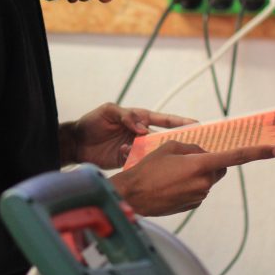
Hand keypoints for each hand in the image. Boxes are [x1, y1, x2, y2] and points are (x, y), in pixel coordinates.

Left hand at [66, 103, 195, 169]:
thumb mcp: (108, 112)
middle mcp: (140, 133)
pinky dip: (138, 163)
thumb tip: (142, 128)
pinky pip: (139, 163)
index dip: (180, 122)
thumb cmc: (91, 122)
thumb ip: (126, 116)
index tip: (197, 124)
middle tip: (193, 148)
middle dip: (178, 143)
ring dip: (156, 155)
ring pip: (154, 153)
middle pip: (164, 138)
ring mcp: (135, 148)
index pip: (164, 120)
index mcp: (139, 118)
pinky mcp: (128, 161)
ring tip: (164, 159)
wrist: (76, 143)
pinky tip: (130, 158)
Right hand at [109, 140, 274, 215]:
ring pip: (206, 179)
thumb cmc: (148, 168)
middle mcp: (204, 182)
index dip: (257, 152)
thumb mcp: (169, 147)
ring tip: (170, 174)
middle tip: (187, 159)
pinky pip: (198, 190)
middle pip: (218, 167)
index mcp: (200, 164)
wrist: (132, 195)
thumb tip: (204, 153)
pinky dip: (189, 185)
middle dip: (210, 162)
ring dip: (195, 174)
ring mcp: (200, 195)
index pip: (234, 157)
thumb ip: (192, 147)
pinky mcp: (193, 205)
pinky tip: (170, 185)